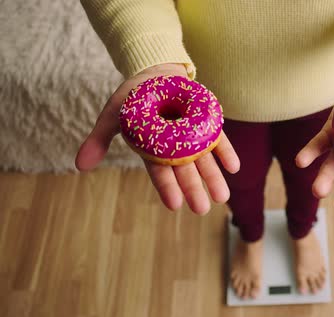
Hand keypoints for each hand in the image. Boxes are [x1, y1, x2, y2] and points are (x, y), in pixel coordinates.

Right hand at [75, 63, 239, 213]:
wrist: (154, 71)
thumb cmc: (132, 97)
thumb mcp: (113, 115)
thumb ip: (99, 139)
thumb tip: (80, 165)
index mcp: (153, 149)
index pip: (160, 171)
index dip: (166, 187)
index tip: (174, 204)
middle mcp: (175, 148)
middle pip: (185, 171)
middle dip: (193, 188)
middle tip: (202, 209)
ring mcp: (192, 136)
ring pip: (204, 160)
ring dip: (213, 177)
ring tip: (222, 197)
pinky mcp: (207, 124)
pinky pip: (219, 139)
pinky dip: (226, 152)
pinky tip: (235, 167)